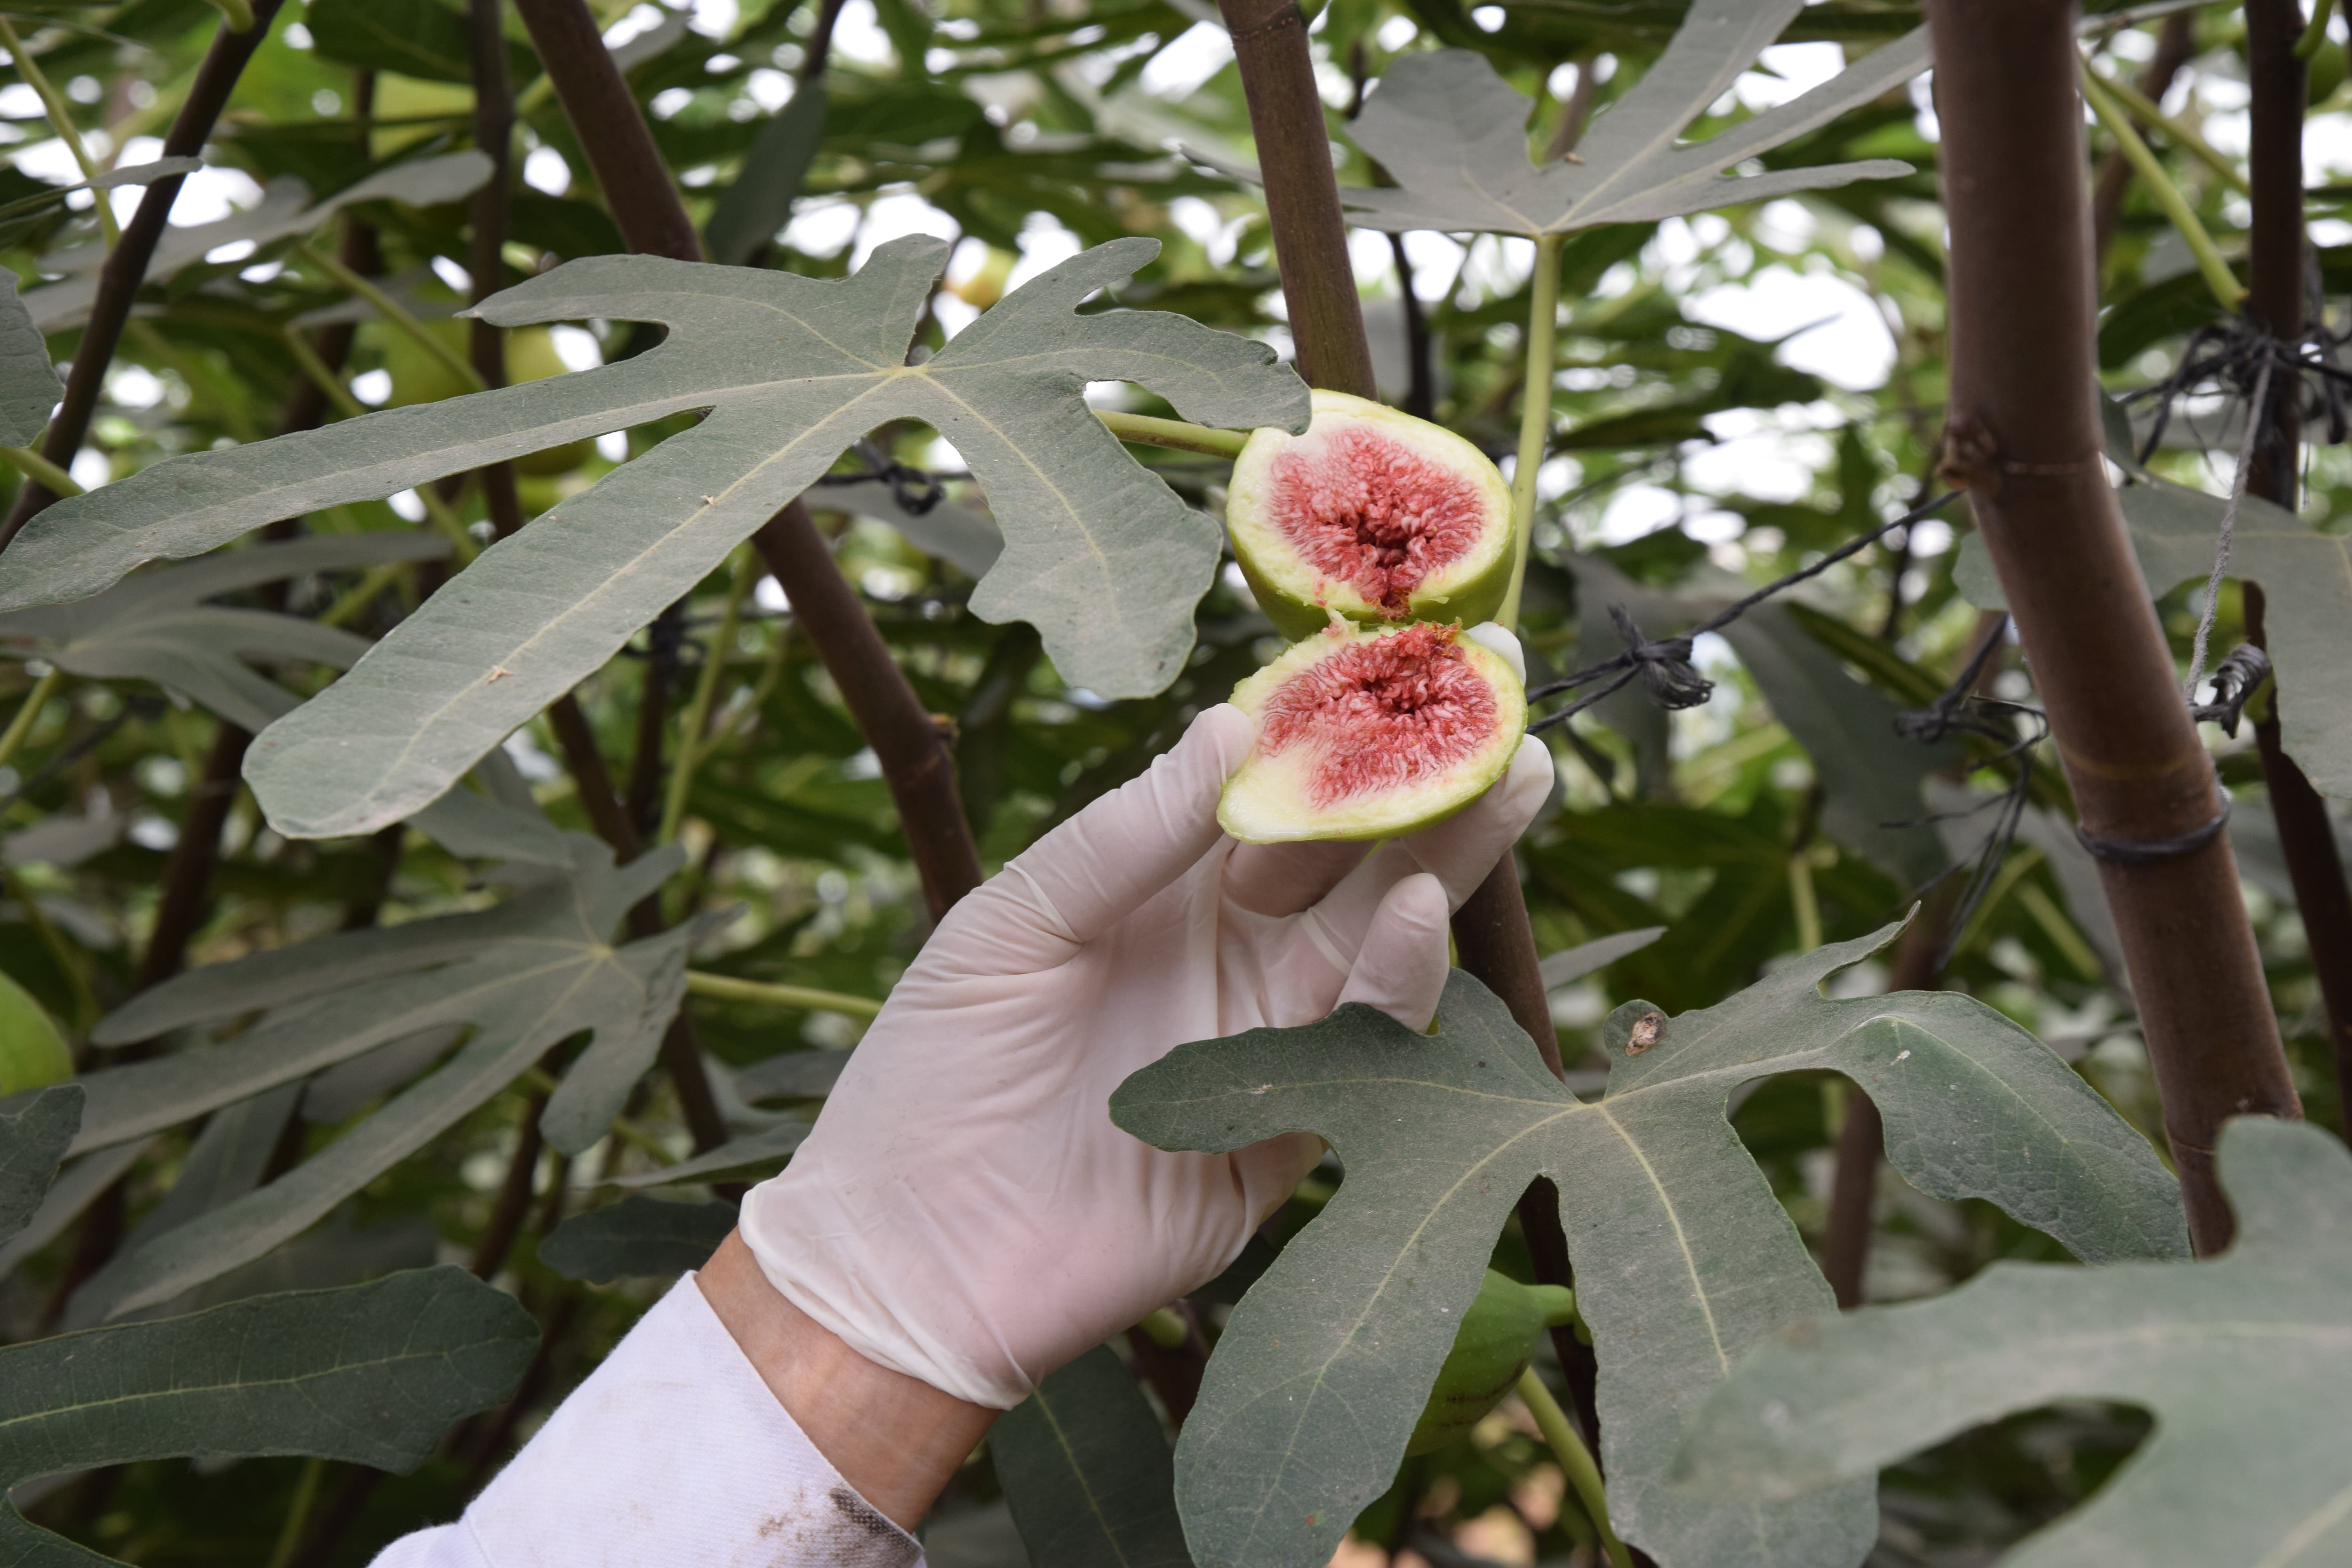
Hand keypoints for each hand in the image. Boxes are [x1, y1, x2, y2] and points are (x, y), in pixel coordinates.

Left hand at [736, 632, 1553, 1411]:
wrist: (912, 1255)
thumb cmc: (932, 1072)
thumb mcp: (1014, 923)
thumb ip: (1125, 834)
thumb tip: (1229, 721)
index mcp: (1162, 885)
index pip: (1268, 784)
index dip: (1329, 720)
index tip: (1395, 646)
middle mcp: (1232, 949)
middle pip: (1350, 845)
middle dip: (1428, 768)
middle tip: (1504, 685)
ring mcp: (1270, 1035)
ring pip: (1381, 929)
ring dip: (1448, 854)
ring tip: (1509, 773)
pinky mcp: (1294, 1128)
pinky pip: (1362, 1039)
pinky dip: (1399, 975)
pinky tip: (1420, 906)